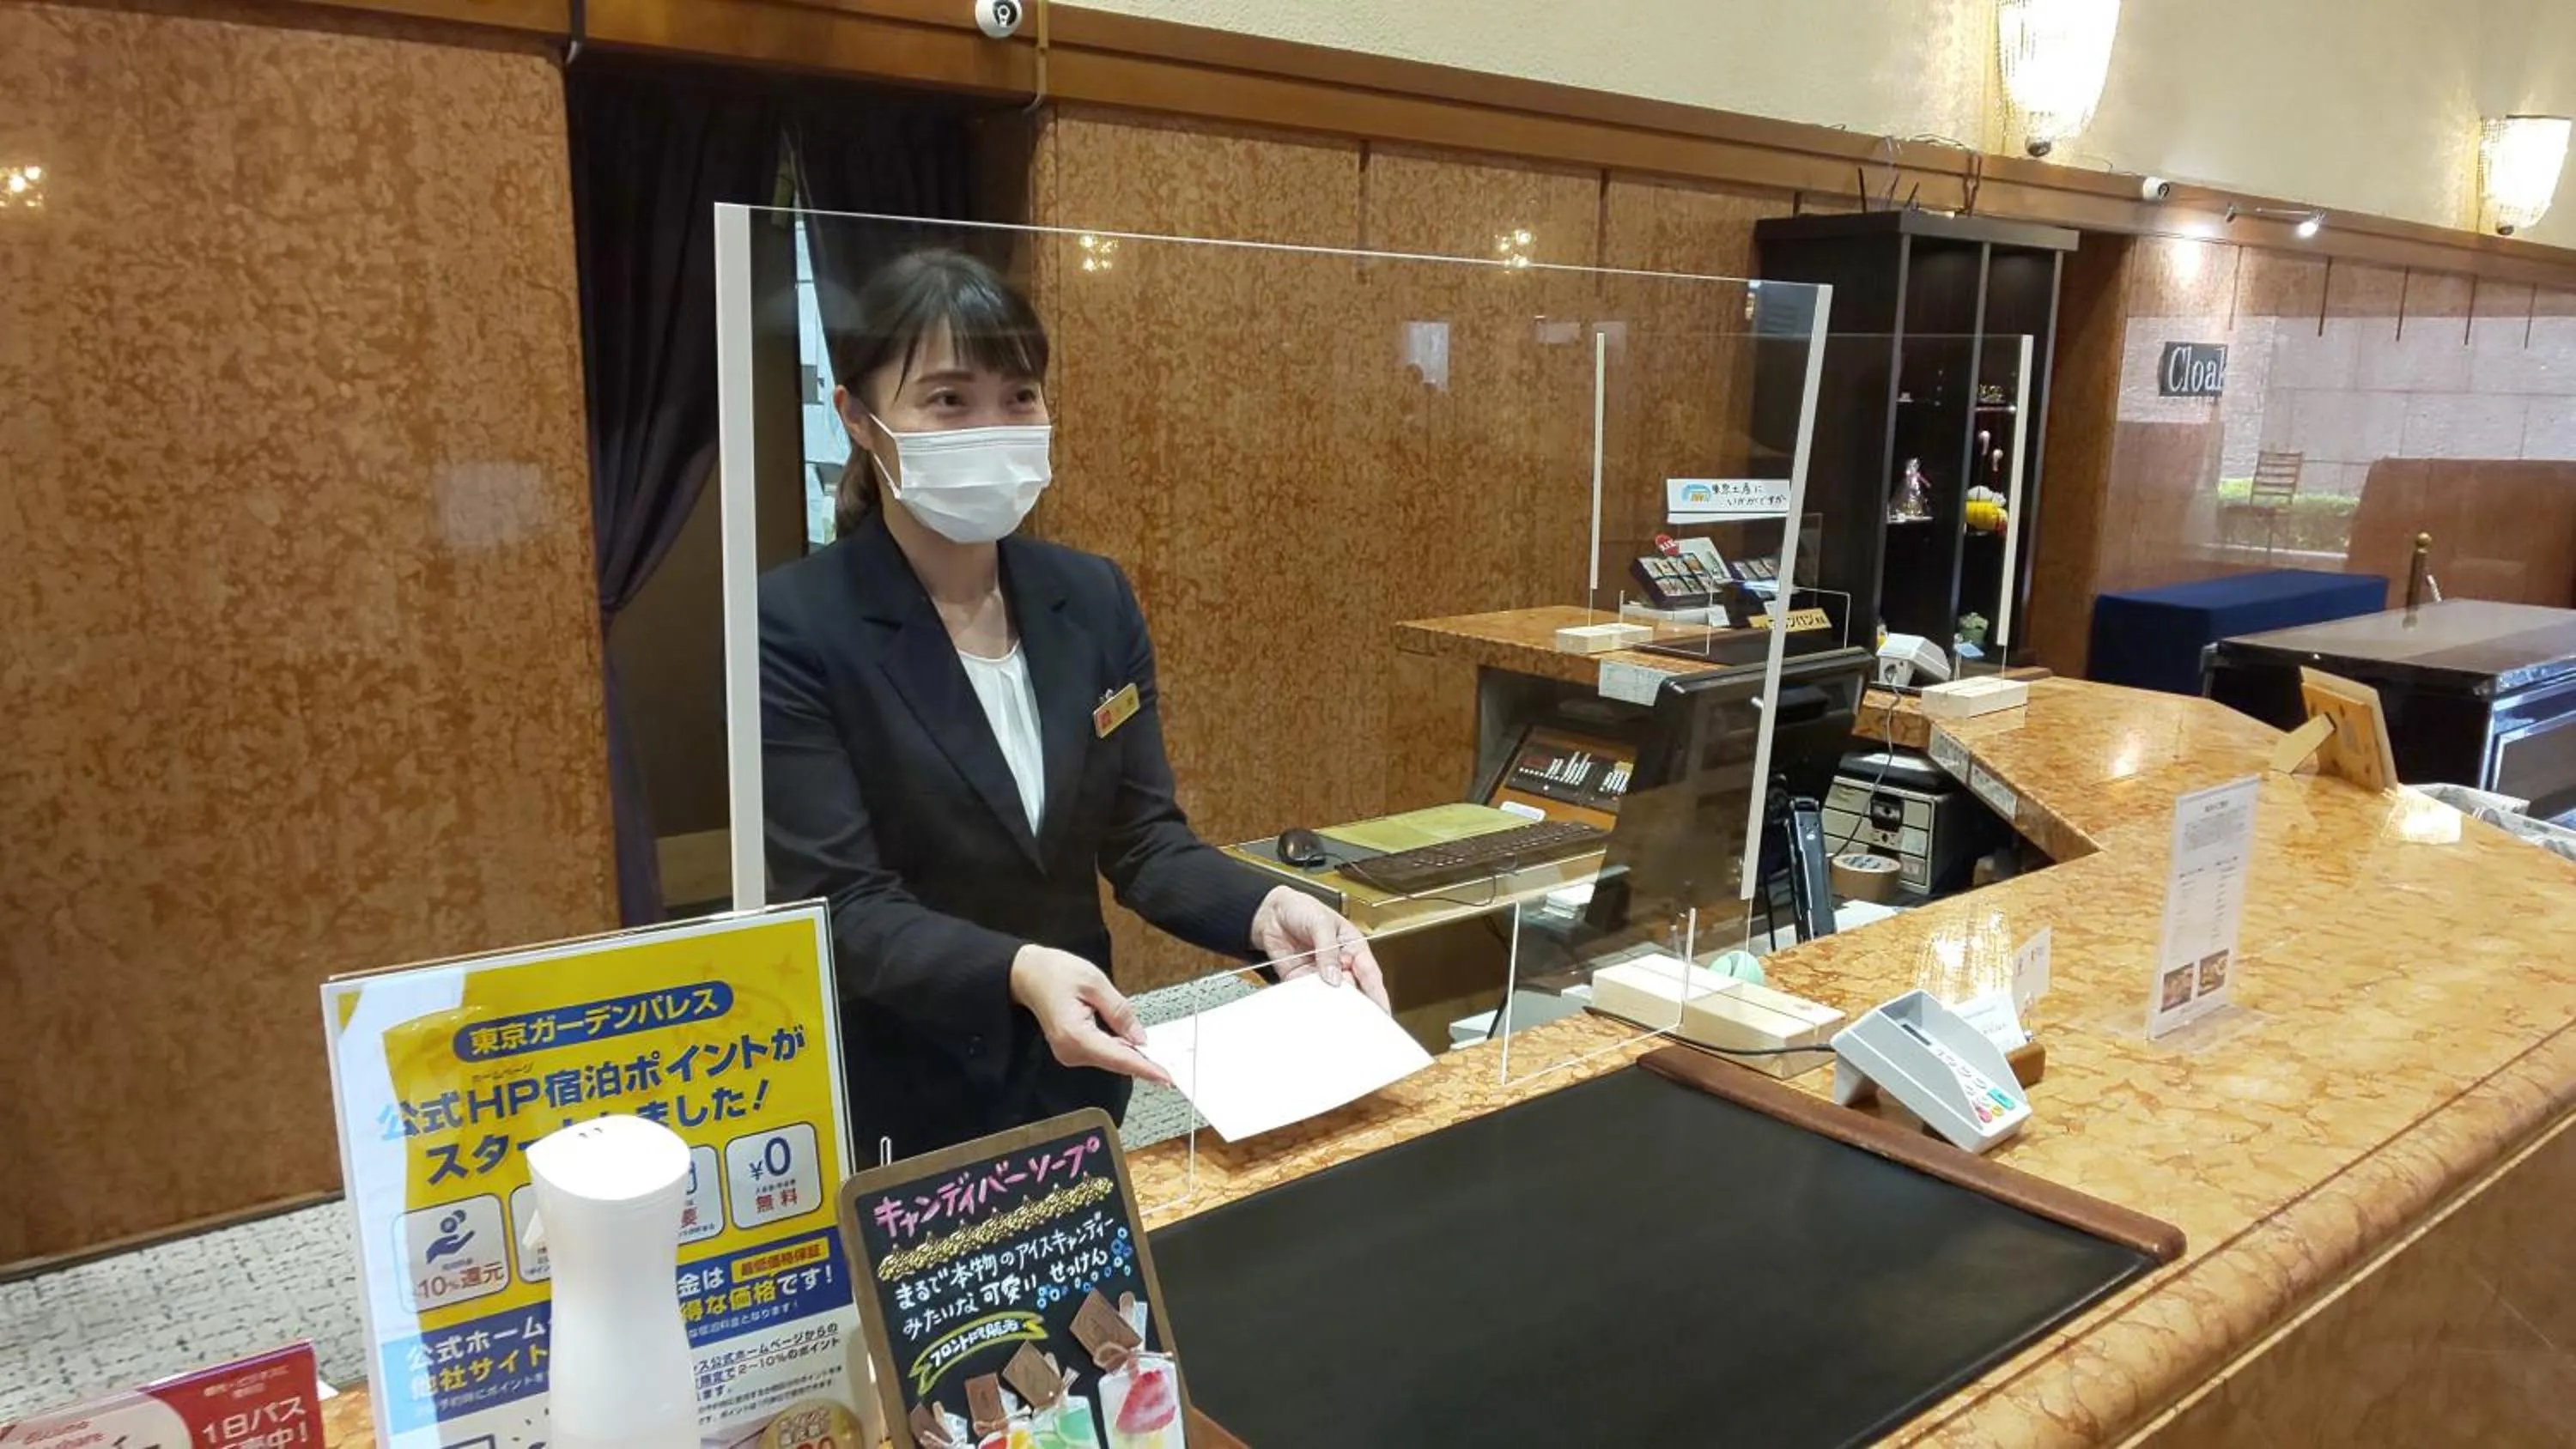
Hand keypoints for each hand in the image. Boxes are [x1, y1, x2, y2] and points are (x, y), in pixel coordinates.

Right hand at [1009, 945, 1171, 1085]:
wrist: (1027, 974)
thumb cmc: (1055, 973)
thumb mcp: (1095, 982)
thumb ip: (1119, 1011)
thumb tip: (1140, 1037)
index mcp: (1075, 1034)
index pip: (1117, 1057)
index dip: (1144, 1068)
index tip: (1165, 1078)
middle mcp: (1070, 1051)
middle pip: (1115, 1062)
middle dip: (1141, 1061)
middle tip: (1168, 1064)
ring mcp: (1069, 1054)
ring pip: (1110, 1060)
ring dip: (1130, 1053)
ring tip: (1147, 1048)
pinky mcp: (1071, 1051)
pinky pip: (1102, 1054)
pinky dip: (1118, 1049)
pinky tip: (1128, 1041)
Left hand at [1250, 887, 1389, 1011]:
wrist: (1271, 912)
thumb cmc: (1302, 908)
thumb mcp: (1320, 922)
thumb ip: (1328, 950)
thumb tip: (1334, 977)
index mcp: (1353, 947)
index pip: (1370, 974)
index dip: (1378, 994)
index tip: (1383, 1012)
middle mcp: (1340, 963)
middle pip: (1353, 990)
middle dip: (1356, 1005)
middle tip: (1356, 1018)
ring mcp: (1320, 973)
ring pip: (1331, 996)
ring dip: (1332, 1006)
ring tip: (1333, 1016)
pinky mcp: (1300, 979)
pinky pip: (1308, 995)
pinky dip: (1310, 1002)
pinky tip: (1311, 1008)